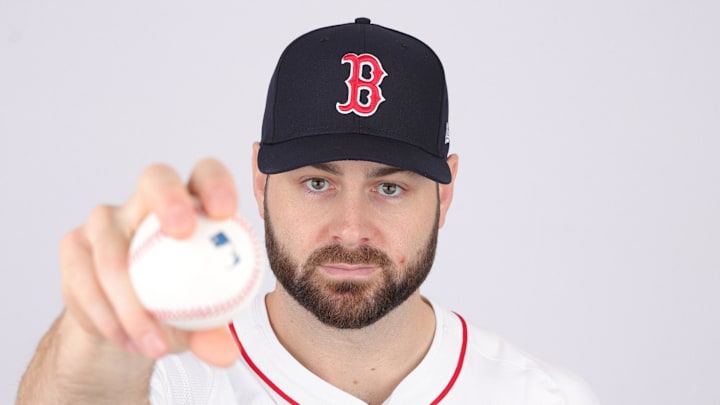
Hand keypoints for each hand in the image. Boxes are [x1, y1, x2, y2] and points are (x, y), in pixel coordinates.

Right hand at [59, 158, 240, 366]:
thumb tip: (225, 352)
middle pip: (156, 178)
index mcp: (192, 205)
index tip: (226, 213)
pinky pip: (84, 281)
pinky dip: (107, 317)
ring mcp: (105, 221)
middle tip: (182, 232)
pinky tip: (126, 341)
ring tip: (155, 343)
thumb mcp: (199, 322)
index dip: (216, 183)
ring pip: (112, 249)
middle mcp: (146, 202)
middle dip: (169, 198)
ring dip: (132, 302)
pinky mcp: (74, 247)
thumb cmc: (175, 308)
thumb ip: (213, 330)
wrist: (124, 326)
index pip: (206, 175)